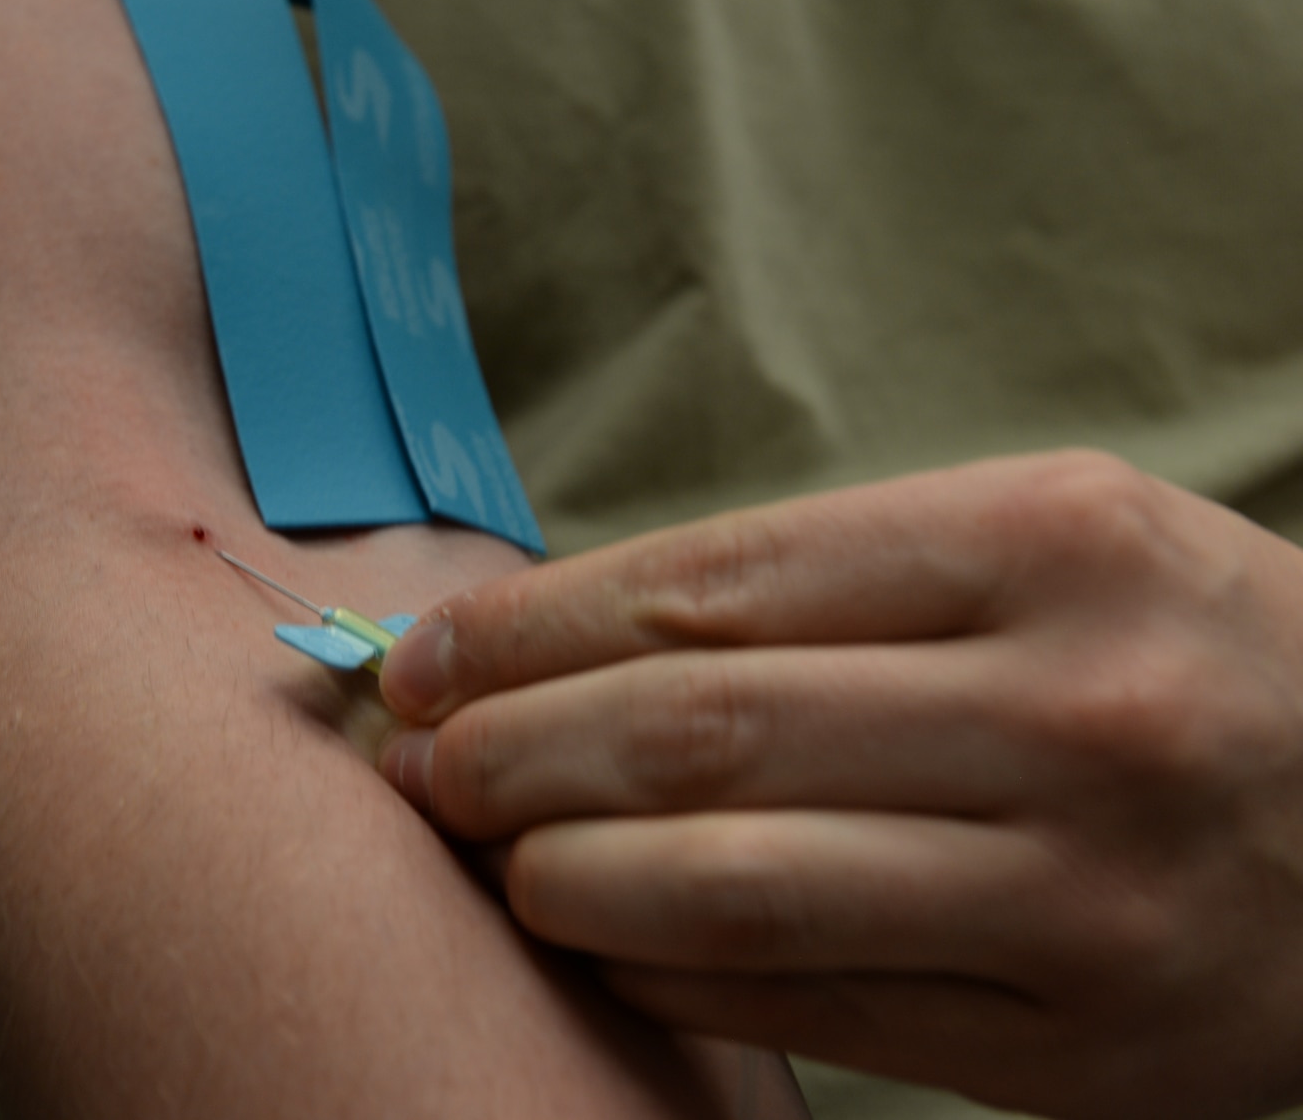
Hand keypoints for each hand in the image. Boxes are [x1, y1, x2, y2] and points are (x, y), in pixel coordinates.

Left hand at [376, 450, 1302, 1119]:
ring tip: (478, 851)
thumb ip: (823, 585)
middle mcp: (1074, 714)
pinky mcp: (1084, 1047)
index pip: (709, 586)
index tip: (421, 657)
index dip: (529, 629)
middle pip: (696, 732)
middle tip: (413, 763)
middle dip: (506, 750)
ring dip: (555, 873)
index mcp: (1050, 545)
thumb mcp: (1044, 550)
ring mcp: (1082, 895)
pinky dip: (663, 974)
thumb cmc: (1178, 656)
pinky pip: (809, 1007)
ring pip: (731, 883)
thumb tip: (563, 642)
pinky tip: (591, 940)